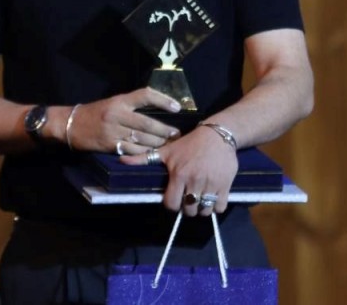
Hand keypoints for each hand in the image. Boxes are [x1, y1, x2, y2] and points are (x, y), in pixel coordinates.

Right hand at [67, 88, 181, 153]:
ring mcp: (114, 131)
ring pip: (142, 139)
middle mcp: (117, 114)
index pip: (145, 95)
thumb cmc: (95, 112)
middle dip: (164, 130)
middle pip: (147, 123)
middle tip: (176, 134)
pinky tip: (152, 154)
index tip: (177, 107)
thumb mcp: (113, 102)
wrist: (70, 124)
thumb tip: (156, 110)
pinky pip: (132, 150)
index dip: (163, 100)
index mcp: (120, 100)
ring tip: (168, 145)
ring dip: (157, 143)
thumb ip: (132, 105)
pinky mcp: (110, 145)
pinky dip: (144, 153)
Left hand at [122, 126, 237, 216]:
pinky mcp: (225, 185)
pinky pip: (220, 207)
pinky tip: (213, 198)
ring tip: (200, 200)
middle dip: (187, 208)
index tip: (175, 198)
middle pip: (188, 210)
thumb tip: (121, 159)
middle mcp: (194, 181)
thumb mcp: (166, 150)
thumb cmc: (189, 144)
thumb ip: (143, 158)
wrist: (217, 136)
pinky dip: (217, 207)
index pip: (171, 204)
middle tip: (188, 199)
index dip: (172, 204)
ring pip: (204, 211)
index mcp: (179, 175)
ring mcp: (210, 184)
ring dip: (202, 209)